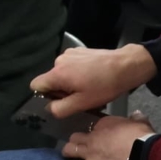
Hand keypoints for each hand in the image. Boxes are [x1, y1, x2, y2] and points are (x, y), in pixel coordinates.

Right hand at [30, 45, 155, 120]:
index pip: (35, 85)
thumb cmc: (104, 86)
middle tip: (80, 97)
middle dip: (61, 91)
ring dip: (70, 82)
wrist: (125, 66)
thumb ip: (60, 108)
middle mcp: (58, 60)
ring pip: (61, 73)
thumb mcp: (82, 104)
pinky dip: (77, 73)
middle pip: (51, 80)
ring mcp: (69, 53)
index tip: (60, 102)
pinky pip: (70, 65)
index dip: (44, 96)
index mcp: (57, 73)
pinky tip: (92, 77)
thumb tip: (48, 108)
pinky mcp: (79, 50)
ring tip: (88, 87)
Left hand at [52, 113, 152, 159]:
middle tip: (76, 144)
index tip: (96, 134)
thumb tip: (137, 114)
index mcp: (103, 124)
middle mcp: (92, 137)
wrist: (140, 152)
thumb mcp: (139, 122)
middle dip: (75, 140)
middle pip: (76, 137)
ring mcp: (89, 153)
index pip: (92, 126)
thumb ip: (136, 118)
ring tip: (66, 154)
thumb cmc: (141, 136)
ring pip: (71, 150)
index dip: (93, 131)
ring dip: (68, 152)